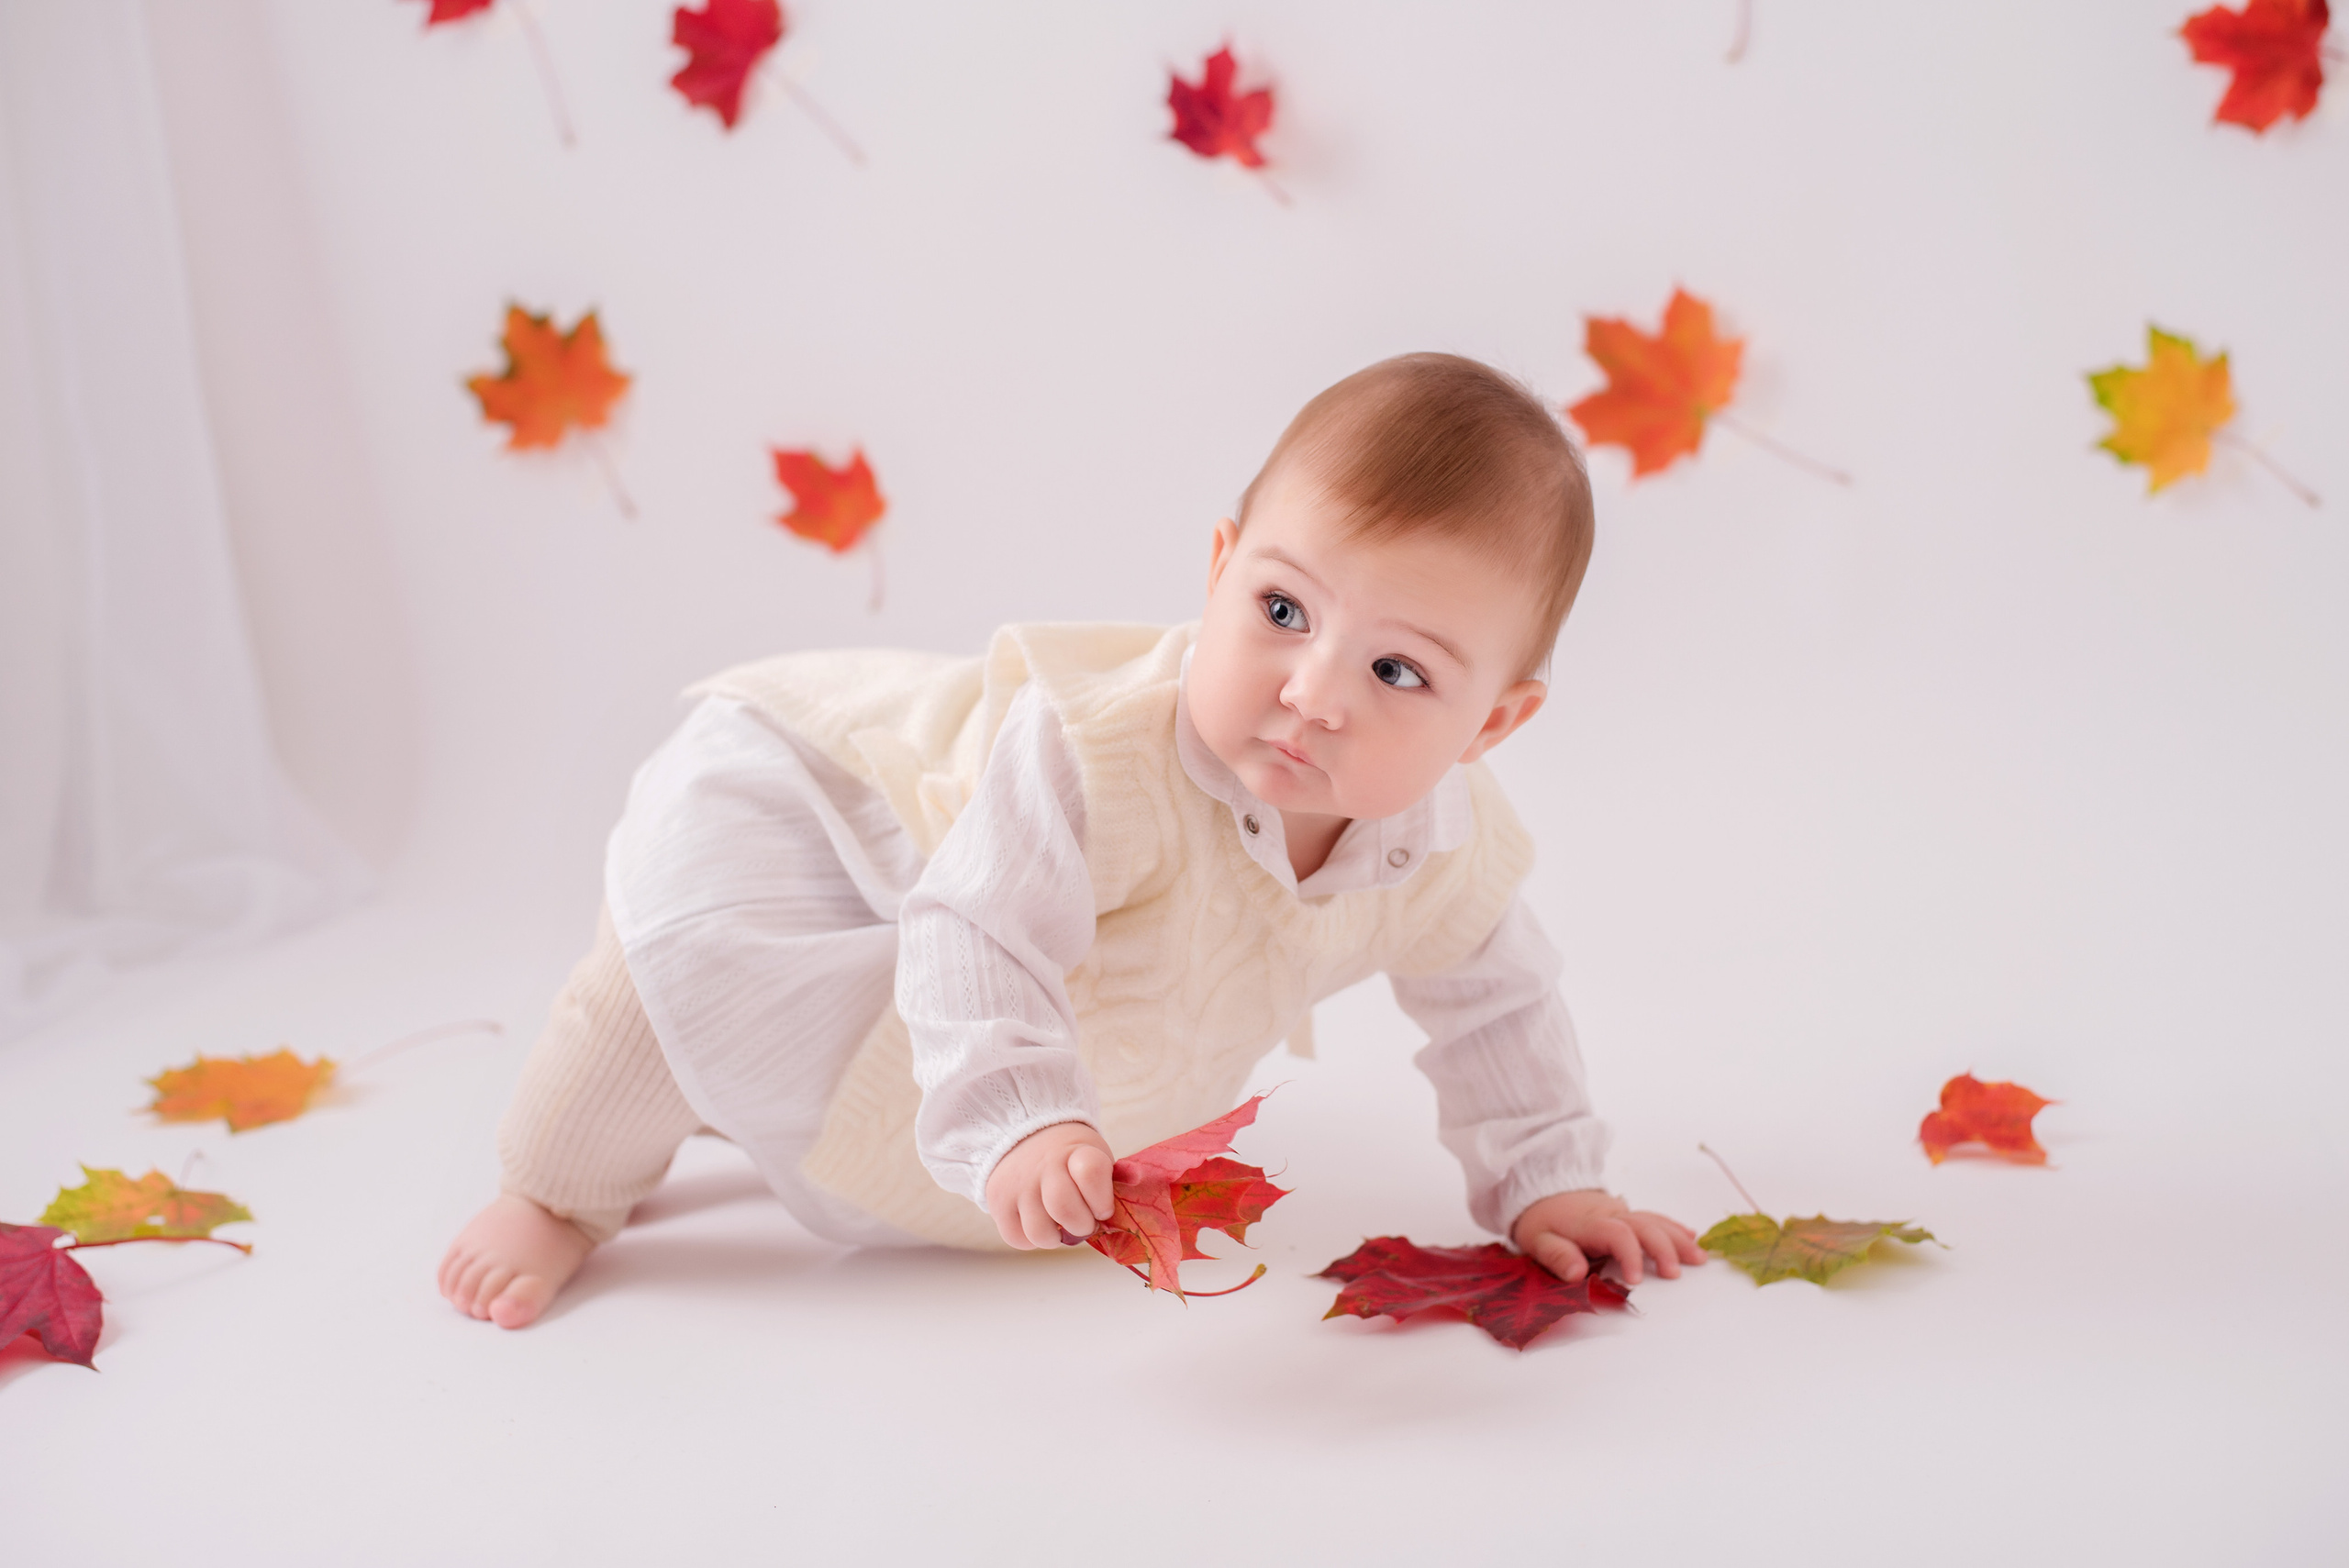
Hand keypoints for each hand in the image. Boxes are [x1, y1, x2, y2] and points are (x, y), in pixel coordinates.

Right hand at [985, 1122, 1114, 1248]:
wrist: (1025, 1137)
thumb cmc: (1071, 1159)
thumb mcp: (1095, 1156)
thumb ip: (1110, 1181)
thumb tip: (1132, 1191)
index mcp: (1075, 1151)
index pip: (1090, 1173)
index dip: (1102, 1200)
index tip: (1103, 1208)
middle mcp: (1043, 1165)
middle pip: (1064, 1208)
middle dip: (1082, 1225)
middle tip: (1084, 1221)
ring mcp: (1018, 1184)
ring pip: (1040, 1233)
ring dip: (1056, 1237)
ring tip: (1060, 1223)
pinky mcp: (998, 1202)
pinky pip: (1018, 1239)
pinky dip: (1032, 1239)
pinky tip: (1040, 1222)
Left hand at [1511, 1189, 1704, 1285]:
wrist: (1542, 1192)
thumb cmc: (1541, 1221)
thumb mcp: (1536, 1240)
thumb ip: (1556, 1256)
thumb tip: (1576, 1273)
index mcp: (1589, 1223)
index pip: (1617, 1234)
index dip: (1630, 1255)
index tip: (1636, 1280)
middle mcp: (1611, 1214)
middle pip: (1644, 1226)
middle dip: (1663, 1249)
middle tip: (1675, 1274)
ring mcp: (1621, 1212)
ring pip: (1655, 1222)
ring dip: (1677, 1239)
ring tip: (1699, 1258)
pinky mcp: (1626, 1214)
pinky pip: (1654, 1218)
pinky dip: (1673, 1227)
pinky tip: (1692, 1237)